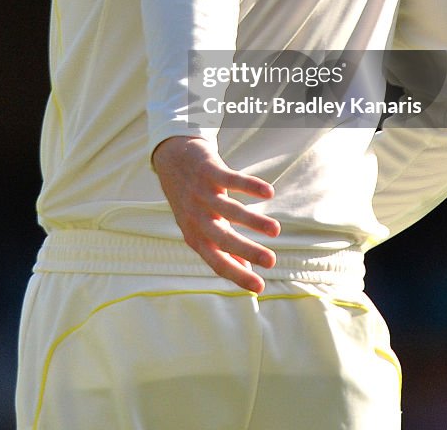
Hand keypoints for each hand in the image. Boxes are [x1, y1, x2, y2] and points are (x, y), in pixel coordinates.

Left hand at [152, 135, 279, 292]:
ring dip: (253, 221)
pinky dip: (250, 186)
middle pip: (222, 239)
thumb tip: (245, 272)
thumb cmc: (191, 200)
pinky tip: (269, 192)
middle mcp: (196, 217)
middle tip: (271, 262)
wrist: (170, 159)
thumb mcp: (200, 227)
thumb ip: (222, 249)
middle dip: (247, 251)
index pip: (216, 262)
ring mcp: (201, 193)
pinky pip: (231, 179)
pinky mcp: (208, 171)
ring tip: (275, 230)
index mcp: (195, 236)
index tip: (261, 288)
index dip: (237, 276)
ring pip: (229, 210)